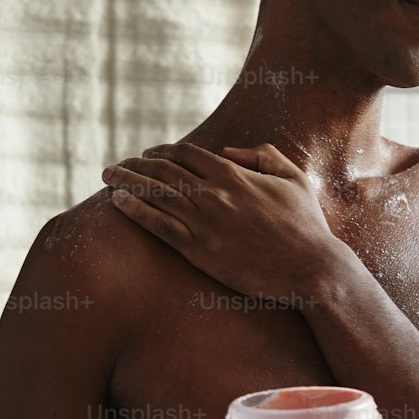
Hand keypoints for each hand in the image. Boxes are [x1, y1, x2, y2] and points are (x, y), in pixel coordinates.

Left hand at [101, 141, 337, 299]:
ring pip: (154, 194)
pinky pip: (158, 225)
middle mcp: (214, 194)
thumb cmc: (306, 225)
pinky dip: (135, 210)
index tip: (148, 154)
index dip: (162, 151)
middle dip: (135, 163)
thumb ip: (263, 154)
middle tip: (117, 165)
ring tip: (107, 177)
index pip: (186, 153)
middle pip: (162, 170)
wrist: (310, 268)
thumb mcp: (293, 178)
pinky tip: (118, 201)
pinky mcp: (199, 250)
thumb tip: (228, 149)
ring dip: (126, 181)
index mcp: (234, 174)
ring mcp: (204, 222)